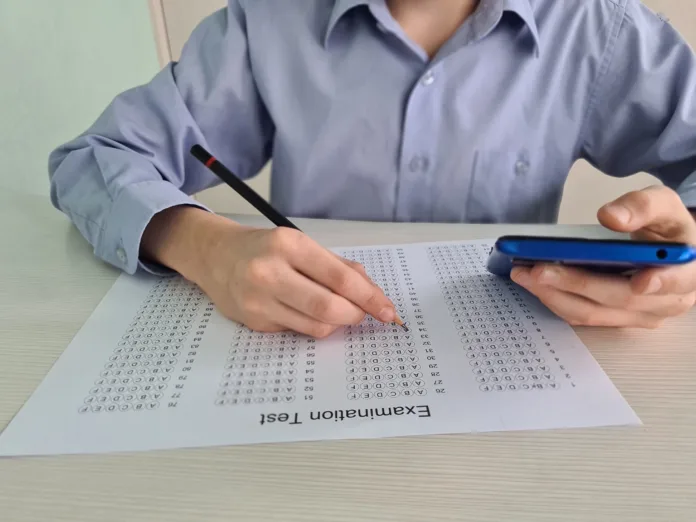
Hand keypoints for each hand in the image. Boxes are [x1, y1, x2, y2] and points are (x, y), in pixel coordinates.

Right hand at [143, 208, 397, 336]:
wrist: (216, 257)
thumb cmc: (266, 249)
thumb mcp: (301, 245)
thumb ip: (339, 267)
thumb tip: (374, 294)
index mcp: (289, 245)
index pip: (341, 278)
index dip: (370, 298)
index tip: (388, 310)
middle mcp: (270, 272)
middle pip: (329, 308)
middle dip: (356, 315)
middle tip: (364, 314)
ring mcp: (258, 301)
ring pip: (316, 327)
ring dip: (337, 324)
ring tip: (337, 311)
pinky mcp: (254, 322)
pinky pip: (297, 331)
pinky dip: (311, 325)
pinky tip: (304, 310)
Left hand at [510, 186, 695, 327]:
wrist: (667, 251)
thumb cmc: (667, 230)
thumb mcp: (664, 206)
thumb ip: (643, 206)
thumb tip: (611, 216)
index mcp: (686, 273)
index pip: (674, 282)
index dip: (656, 283)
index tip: (638, 281)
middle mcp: (665, 303)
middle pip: (619, 298)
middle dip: (576, 283)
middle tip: (539, 269)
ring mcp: (639, 316)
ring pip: (594, 313)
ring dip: (555, 295)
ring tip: (525, 274)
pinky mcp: (615, 320)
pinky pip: (583, 315)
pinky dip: (556, 299)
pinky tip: (533, 283)